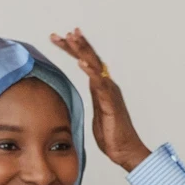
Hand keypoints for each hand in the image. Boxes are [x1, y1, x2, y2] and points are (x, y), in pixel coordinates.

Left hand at [50, 28, 152, 171]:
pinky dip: (90, 71)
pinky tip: (82, 62)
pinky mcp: (110, 102)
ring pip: (95, 65)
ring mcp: (110, 92)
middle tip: (59, 34)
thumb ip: (92, 101)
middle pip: (90, 59)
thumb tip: (84, 96)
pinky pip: (99, 83)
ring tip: (71, 37)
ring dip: (82, 50)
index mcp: (102, 88)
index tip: (60, 38)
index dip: (74, 50)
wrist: (125, 150)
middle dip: (74, 44)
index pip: (86, 63)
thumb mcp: (96, 115)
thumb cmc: (112, 136)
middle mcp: (107, 85)